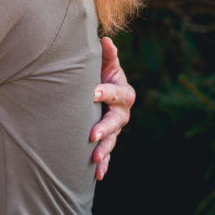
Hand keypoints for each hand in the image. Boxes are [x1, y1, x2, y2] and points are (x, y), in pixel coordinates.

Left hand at [90, 36, 135, 179]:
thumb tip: (105, 39)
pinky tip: (97, 175)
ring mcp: (116, 128)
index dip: (104, 92)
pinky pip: (108, 154)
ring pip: (112, 140)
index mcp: (123, 93)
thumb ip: (106, 54)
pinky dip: (104, 165)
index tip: (92, 92)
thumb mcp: (104, 63)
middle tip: (92, 134)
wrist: (101, 88)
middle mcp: (122, 112)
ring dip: (104, 150)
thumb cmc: (100, 72)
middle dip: (104, 128)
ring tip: (94, 158)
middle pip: (116, 121)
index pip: (114, 93)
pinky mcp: (108, 139)